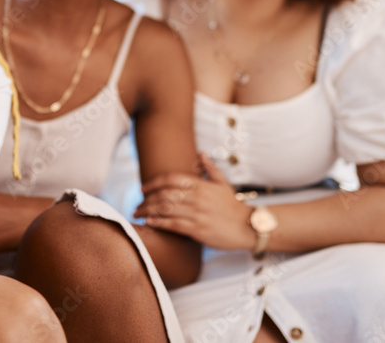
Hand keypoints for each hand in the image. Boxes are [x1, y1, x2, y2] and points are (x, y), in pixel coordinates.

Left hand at [134, 153, 256, 250]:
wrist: (248, 226)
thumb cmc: (233, 206)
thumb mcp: (223, 184)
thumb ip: (210, 168)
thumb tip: (200, 154)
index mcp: (201, 185)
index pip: (171, 179)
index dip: (154, 182)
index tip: (142, 188)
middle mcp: (197, 197)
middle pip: (164, 194)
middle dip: (147, 199)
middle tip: (137, 204)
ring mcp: (197, 213)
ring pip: (165, 209)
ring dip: (148, 210)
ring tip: (137, 213)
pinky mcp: (197, 229)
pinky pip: (173, 224)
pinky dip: (158, 222)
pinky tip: (149, 222)